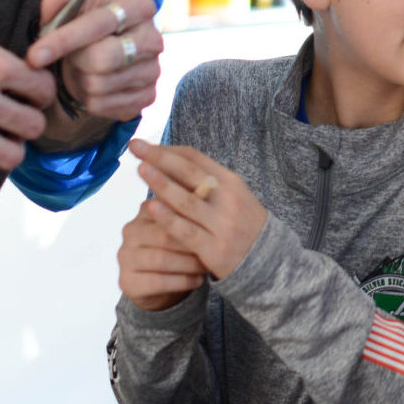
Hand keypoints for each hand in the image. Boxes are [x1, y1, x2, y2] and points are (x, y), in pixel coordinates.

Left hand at [29, 0, 161, 125]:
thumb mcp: (71, 11)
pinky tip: (89, 87)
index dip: (64, 40)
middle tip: (67, 59)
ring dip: (78, 81)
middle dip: (74, 62)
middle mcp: (152, 38)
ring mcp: (154, 69)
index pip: (100, 23)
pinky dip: (86, 100)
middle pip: (103, 59)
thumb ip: (58, 5)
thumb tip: (52, 4)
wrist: (103, 57)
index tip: (34, 56)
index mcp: (138, 6)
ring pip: (98, 85)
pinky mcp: (148, 96)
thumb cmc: (86, 30)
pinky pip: (103, 105)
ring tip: (80, 71)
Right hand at [118, 197, 208, 311]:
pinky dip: (182, 281)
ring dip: (188, 264)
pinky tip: (197, 280)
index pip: (168, 209)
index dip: (193, 218)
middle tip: (214, 251)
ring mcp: (125, 257)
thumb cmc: (183, 247)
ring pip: (160, 260)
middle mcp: (130, 231)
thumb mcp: (187, 224)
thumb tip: (212, 182)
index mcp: (146, 211)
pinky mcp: (126, 282)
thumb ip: (194, 205)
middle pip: (163, 236)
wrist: (165, 283)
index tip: (214, 225)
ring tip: (207, 266)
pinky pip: (157, 282)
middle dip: (191, 244)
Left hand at [129, 139, 267, 280]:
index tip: (142, 145)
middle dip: (160, 157)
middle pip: (190, 172)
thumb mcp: (230, 196)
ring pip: (187, 200)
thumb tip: (166, 164)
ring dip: (161, 183)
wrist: (267, 258)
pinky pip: (186, 231)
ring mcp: (221, 223)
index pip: (194, 158)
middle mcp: (227, 198)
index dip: (166, 149)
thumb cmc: (240, 222)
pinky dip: (168, 218)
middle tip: (135, 146)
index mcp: (230, 181)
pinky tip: (151, 208)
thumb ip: (204, 183)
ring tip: (140, 169)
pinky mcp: (213, 248)